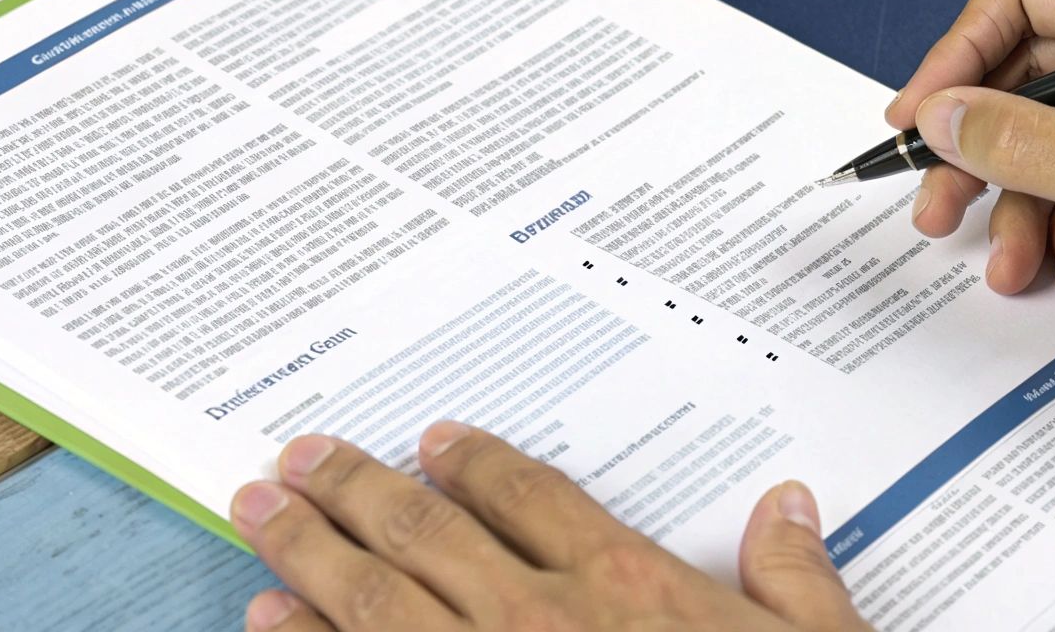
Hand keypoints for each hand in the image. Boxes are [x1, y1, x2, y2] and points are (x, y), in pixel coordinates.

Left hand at [231, 423, 868, 631]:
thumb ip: (794, 576)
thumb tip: (787, 505)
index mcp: (626, 586)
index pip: (533, 498)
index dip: (478, 463)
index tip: (436, 440)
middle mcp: (539, 622)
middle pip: (428, 534)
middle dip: (354, 489)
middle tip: (299, 458)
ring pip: (375, 601)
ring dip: (309, 551)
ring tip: (260, 511)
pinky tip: (266, 621)